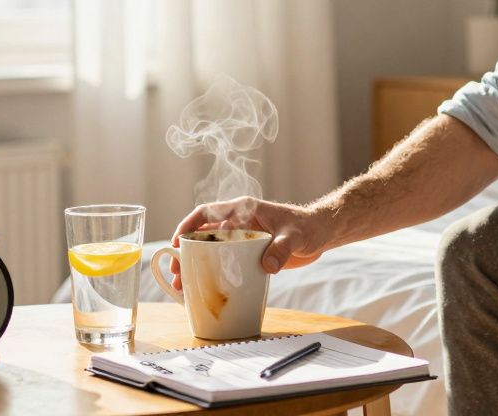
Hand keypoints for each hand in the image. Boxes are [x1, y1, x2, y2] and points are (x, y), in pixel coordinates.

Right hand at [169, 196, 325, 289]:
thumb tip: (267, 266)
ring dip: (195, 265)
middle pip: (202, 235)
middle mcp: (238, 222)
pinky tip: (204, 287)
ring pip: (210, 250)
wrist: (321, 233)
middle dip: (185, 252)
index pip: (207, 213)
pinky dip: (212, 272)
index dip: (188, 225)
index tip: (176, 241)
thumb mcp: (294, 236)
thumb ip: (281, 248)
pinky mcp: (248, 253)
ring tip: (183, 285)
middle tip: (176, 272)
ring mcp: (241, 238)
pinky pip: (224, 261)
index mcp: (243, 209)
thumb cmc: (308, 227)